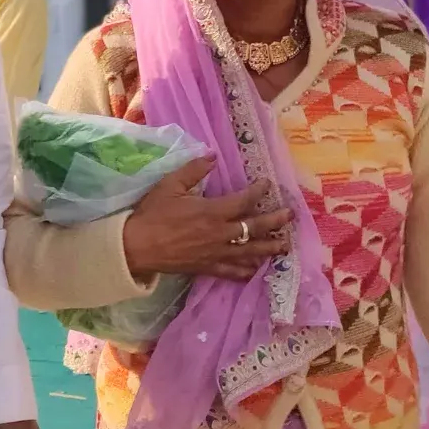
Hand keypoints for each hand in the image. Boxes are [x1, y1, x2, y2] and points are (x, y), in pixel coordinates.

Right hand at [122, 156, 292, 281]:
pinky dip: (247, 270)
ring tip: (285, 246)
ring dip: (269, 248)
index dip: (259, 191)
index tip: (268, 184)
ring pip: (250, 252)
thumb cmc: (153, 213)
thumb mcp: (170, 184)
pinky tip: (256, 268)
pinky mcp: (208, 268)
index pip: (244, 201)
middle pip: (256, 228)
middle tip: (290, 216)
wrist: (137, 246)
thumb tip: (212, 157)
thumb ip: (193, 170)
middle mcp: (220, 234)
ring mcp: (216, 254)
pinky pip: (233, 271)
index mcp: (212, 211)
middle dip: (276, 221)